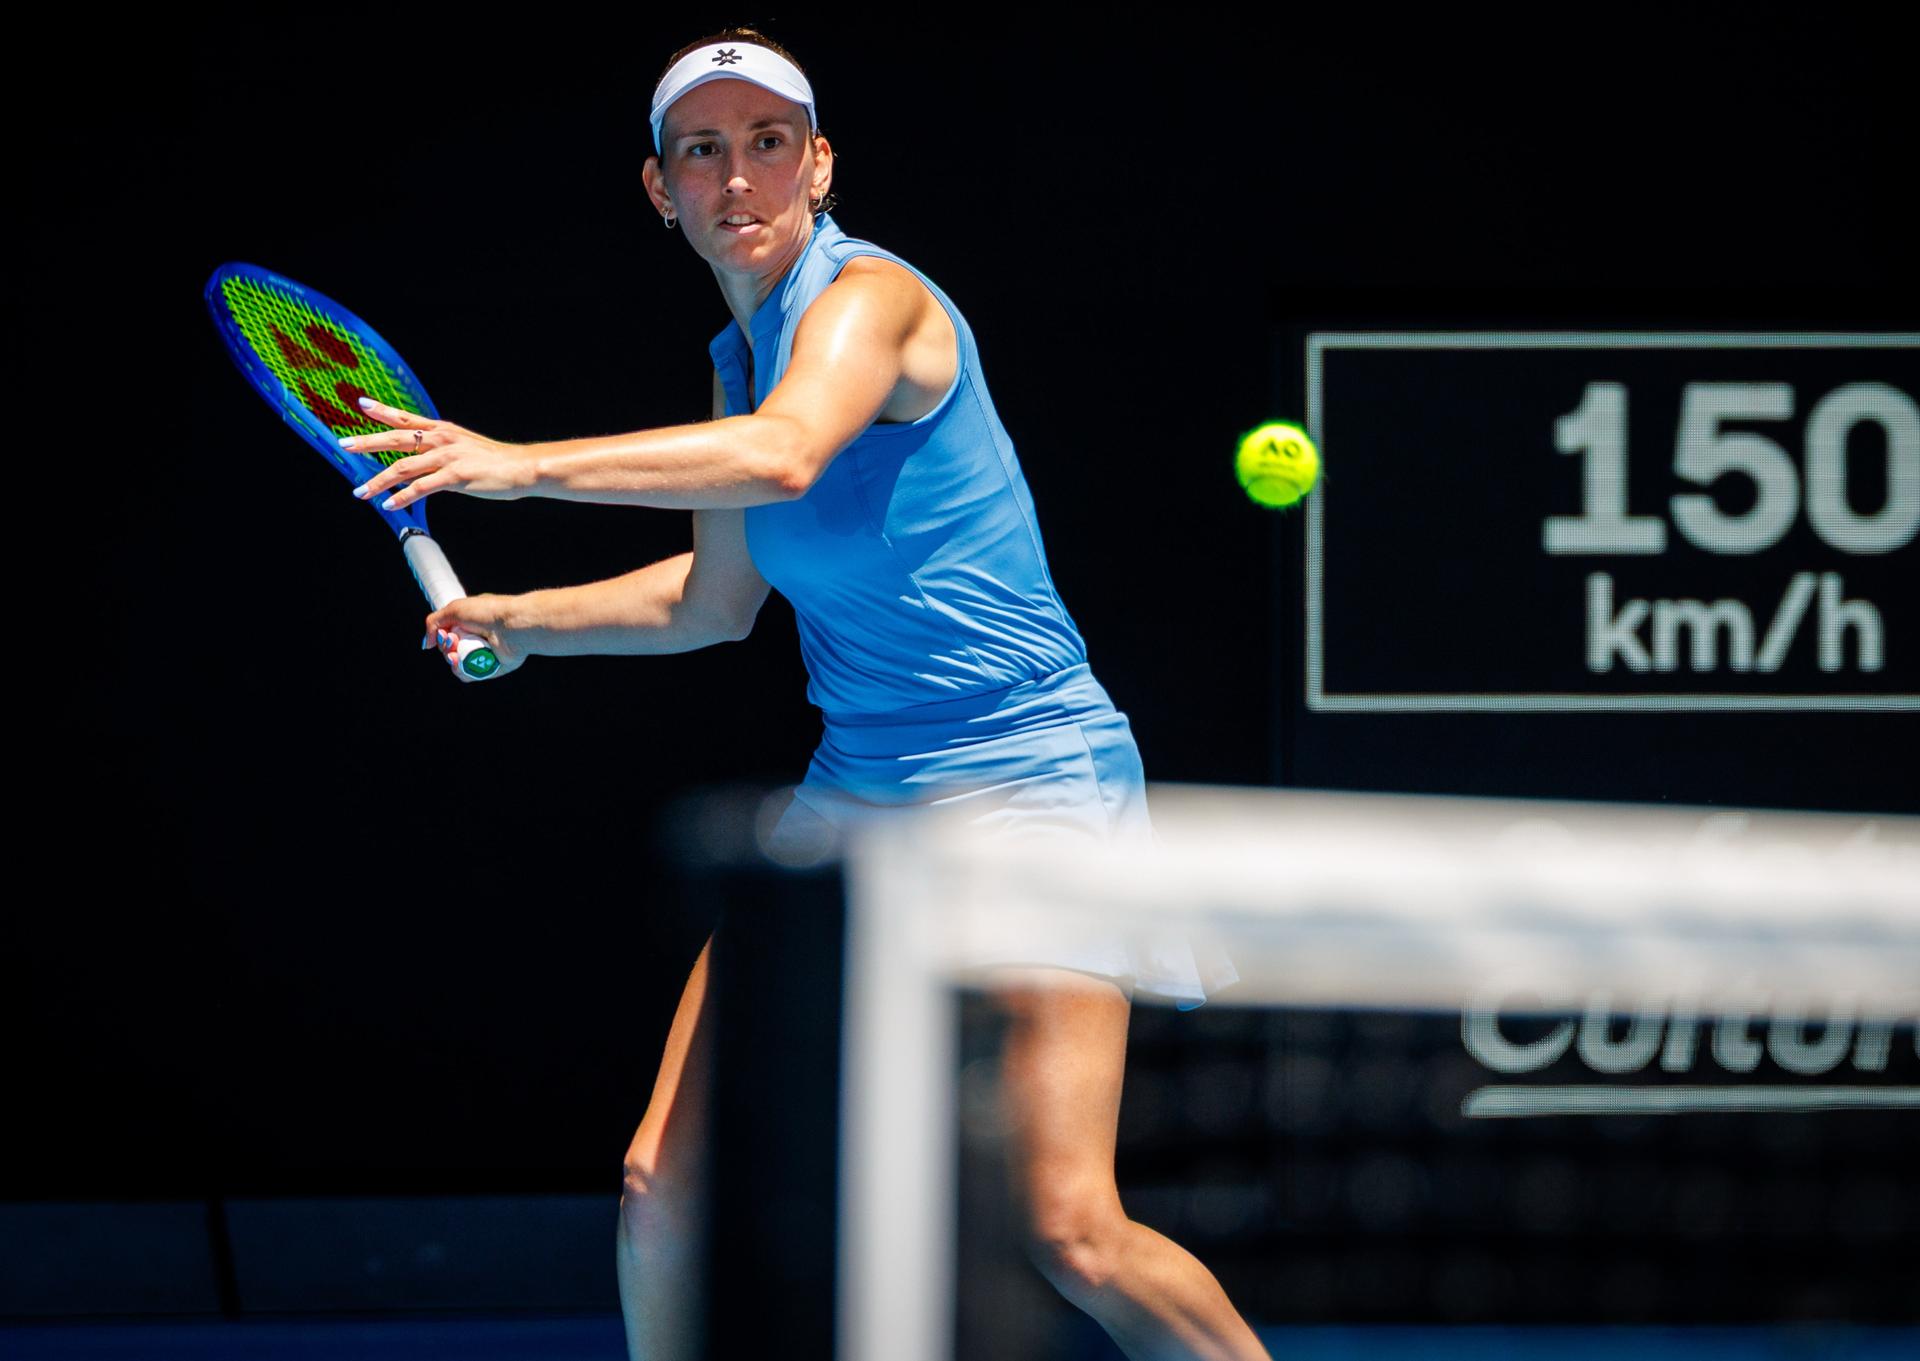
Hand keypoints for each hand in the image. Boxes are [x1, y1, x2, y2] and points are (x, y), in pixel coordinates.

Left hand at [346, 397, 537, 511]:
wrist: (522, 468)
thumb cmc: (496, 462)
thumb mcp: (465, 449)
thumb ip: (440, 454)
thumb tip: (418, 465)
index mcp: (442, 431)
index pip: (406, 418)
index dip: (383, 411)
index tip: (361, 404)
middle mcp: (440, 440)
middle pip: (396, 438)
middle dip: (367, 442)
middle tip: (345, 444)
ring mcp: (446, 457)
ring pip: (402, 467)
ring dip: (378, 481)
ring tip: (361, 493)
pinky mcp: (454, 476)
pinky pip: (421, 488)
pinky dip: (402, 497)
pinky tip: (389, 505)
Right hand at [423, 594, 528, 681]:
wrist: (513, 626)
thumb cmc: (488, 612)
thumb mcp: (454, 609)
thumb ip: (433, 623)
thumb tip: (427, 644)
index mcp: (470, 622)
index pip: (447, 634)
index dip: (441, 636)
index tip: (445, 633)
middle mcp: (477, 638)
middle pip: (449, 650)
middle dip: (446, 647)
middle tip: (453, 641)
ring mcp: (483, 654)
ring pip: (456, 664)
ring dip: (451, 659)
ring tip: (456, 654)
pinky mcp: (489, 668)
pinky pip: (468, 674)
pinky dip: (461, 670)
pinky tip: (461, 663)